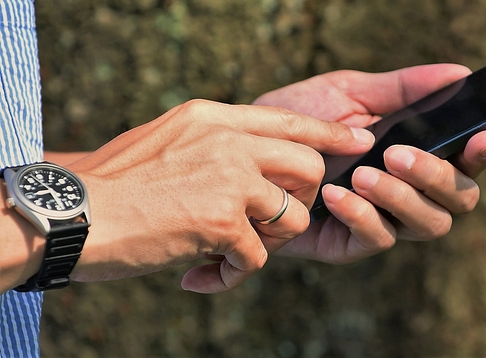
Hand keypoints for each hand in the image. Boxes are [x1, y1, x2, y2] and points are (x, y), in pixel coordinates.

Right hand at [65, 99, 373, 292]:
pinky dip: (236, 270)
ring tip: (231, 247)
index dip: (329, 132)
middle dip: (301, 199)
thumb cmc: (117, 184)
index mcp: (214, 118)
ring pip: (294, 215)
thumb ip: (217, 144)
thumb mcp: (169, 140)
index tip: (359, 139)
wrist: (73, 212)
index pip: (289, 119)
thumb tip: (256, 163)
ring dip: (271, 241)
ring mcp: (228, 179)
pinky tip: (204, 269)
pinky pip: (260, 256)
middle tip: (269, 220)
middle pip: (308, 166)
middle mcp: (227, 141)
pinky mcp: (222, 221)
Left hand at [253, 64, 485, 262]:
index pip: (466, 164)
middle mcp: (407, 193)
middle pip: (457, 201)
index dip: (481, 154)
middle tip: (398, 153)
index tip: (480, 135)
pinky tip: (336, 192)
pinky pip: (375, 239)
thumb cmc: (302, 118)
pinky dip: (362, 215)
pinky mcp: (348, 245)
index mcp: (415, 156)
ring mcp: (381, 220)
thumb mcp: (350, 93)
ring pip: (426, 225)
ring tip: (363, 173)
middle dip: (437, 177)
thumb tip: (459, 72)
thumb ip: (402, 88)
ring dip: (401, 197)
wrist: (248, 146)